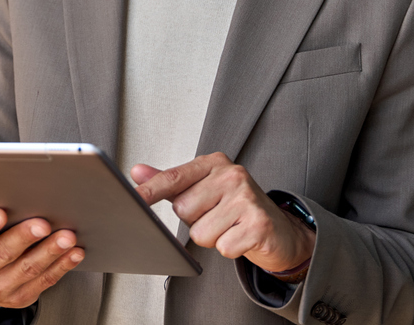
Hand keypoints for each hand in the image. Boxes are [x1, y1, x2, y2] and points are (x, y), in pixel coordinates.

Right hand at [0, 208, 84, 307]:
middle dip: (25, 237)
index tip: (1, 213)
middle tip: (44, 224)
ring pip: (28, 269)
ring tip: (67, 237)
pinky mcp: (20, 297)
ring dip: (50, 252)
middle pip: (3, 253)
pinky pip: (44, 281)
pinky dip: (62, 265)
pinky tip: (74, 253)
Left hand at [132, 153, 314, 273]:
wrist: (279, 230)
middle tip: (216, 216)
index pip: (173, 178)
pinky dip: (229, 249)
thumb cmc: (236, 208)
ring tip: (229, 227)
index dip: (150, 191)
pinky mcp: (259, 224)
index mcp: (214, 163)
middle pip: (184, 210)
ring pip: (201, 233)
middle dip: (195, 221)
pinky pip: (223, 247)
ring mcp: (247, 198)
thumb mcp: (203, 188)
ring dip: (212, 237)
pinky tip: (241, 237)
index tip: (133, 199)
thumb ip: (170, 181)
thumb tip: (137, 172)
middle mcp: (232, 175)